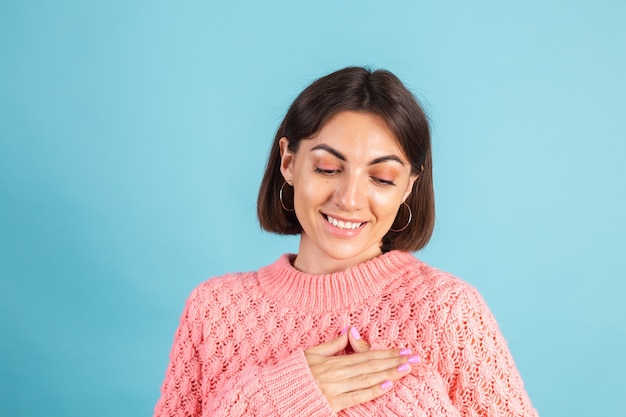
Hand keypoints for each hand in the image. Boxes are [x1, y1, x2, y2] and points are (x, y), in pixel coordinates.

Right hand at [304, 327, 418, 412]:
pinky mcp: (333, 403)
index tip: (404, 350)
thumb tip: (349, 329)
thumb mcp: (310, 353)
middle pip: (371, 365)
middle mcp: (337, 373)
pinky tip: (388, 385)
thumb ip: (332, 344)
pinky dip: (373, 390)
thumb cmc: (293, 373)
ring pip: (368, 379)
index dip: (387, 352)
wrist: (276, 392)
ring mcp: (336, 389)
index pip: (366, 354)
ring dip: (390, 373)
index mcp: (333, 360)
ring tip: (407, 368)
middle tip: (415, 358)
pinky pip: (357, 396)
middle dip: (395, 361)